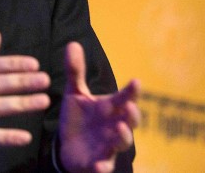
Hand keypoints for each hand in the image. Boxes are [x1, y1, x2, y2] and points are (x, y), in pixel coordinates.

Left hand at [58, 42, 140, 172]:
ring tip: (119, 128)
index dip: (131, 91)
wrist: (68, 147)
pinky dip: (102, 166)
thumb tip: (73, 43)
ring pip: (121, 143)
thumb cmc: (78, 118)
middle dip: (132, 115)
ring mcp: (108, 145)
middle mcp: (113, 126)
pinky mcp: (98, 163)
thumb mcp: (74, 93)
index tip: (136, 81)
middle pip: (129, 122)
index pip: (124, 98)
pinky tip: (99, 166)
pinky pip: (103, 166)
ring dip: (122, 137)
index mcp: (110, 108)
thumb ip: (76, 71)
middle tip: (129, 108)